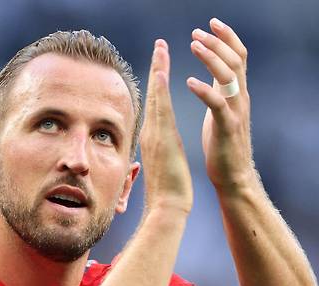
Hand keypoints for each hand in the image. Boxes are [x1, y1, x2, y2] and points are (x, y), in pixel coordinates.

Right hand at [139, 39, 192, 213]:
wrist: (166, 207)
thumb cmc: (167, 191)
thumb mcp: (164, 164)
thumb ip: (160, 149)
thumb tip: (159, 145)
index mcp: (154, 136)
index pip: (157, 102)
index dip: (159, 80)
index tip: (162, 61)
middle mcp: (151, 132)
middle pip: (154, 94)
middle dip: (157, 67)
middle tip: (160, 44)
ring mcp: (155, 135)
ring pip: (157, 97)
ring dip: (159, 70)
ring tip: (161, 48)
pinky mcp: (162, 140)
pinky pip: (161, 110)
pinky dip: (161, 90)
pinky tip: (163, 72)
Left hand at [187, 18, 253, 190]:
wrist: (234, 177)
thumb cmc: (223, 146)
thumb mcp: (222, 112)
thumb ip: (221, 91)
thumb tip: (215, 73)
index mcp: (237, 94)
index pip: (237, 57)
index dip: (226, 38)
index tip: (211, 23)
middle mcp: (240, 99)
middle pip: (235, 61)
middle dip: (217, 42)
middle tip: (198, 31)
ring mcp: (235, 113)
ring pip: (228, 77)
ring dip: (211, 58)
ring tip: (194, 45)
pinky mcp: (226, 128)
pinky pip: (217, 104)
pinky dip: (204, 90)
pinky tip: (189, 81)